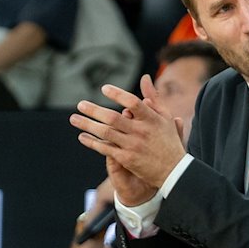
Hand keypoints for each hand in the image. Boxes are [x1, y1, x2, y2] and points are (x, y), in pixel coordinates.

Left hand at [70, 76, 185, 204]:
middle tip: (80, 104)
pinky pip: (105, 149)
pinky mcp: (127, 159)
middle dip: (94, 110)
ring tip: (74, 118)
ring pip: (106, 133)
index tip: (104, 89)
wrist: (174, 170)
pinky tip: (82, 137)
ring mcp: (133, 146)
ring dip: (87, 125)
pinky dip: (92, 142)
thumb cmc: (169, 140)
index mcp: (152, 119)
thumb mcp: (165, 117)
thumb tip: (145, 77)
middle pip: (113, 118)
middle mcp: (141, 131)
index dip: (117, 94)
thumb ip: (153, 96)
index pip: (133, 102)